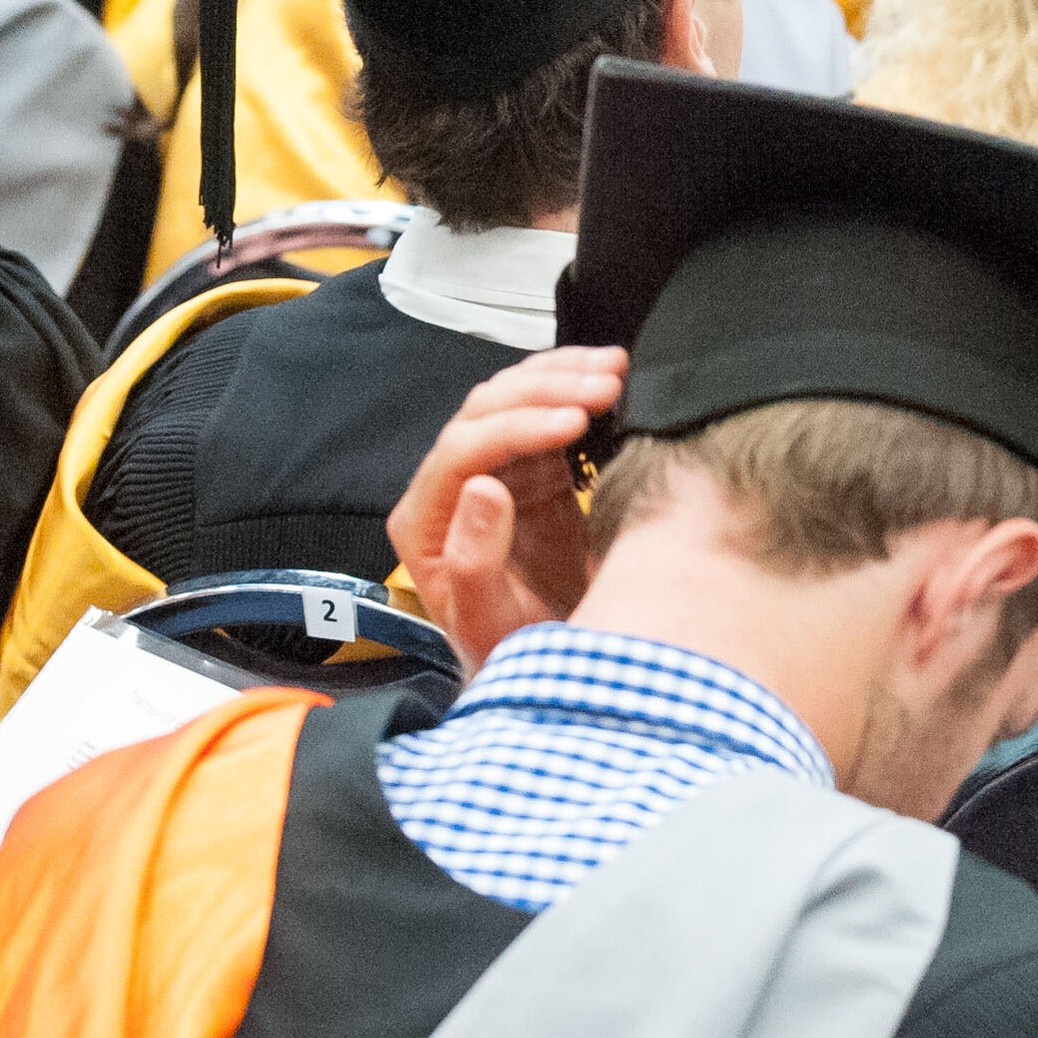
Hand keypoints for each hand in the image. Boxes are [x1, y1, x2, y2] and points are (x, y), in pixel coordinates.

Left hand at [386, 345, 622, 673]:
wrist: (547, 666)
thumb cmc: (511, 653)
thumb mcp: (489, 626)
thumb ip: (474, 562)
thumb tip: (484, 489)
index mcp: (424, 521)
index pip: (461, 451)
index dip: (517, 428)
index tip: (573, 421)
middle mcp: (448, 486)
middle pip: (484, 411)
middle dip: (546, 390)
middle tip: (604, 387)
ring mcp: (489, 470)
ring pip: (511, 396)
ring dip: (561, 375)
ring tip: (613, 371)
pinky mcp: (528, 468)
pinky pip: (541, 409)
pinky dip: (572, 383)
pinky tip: (608, 374)